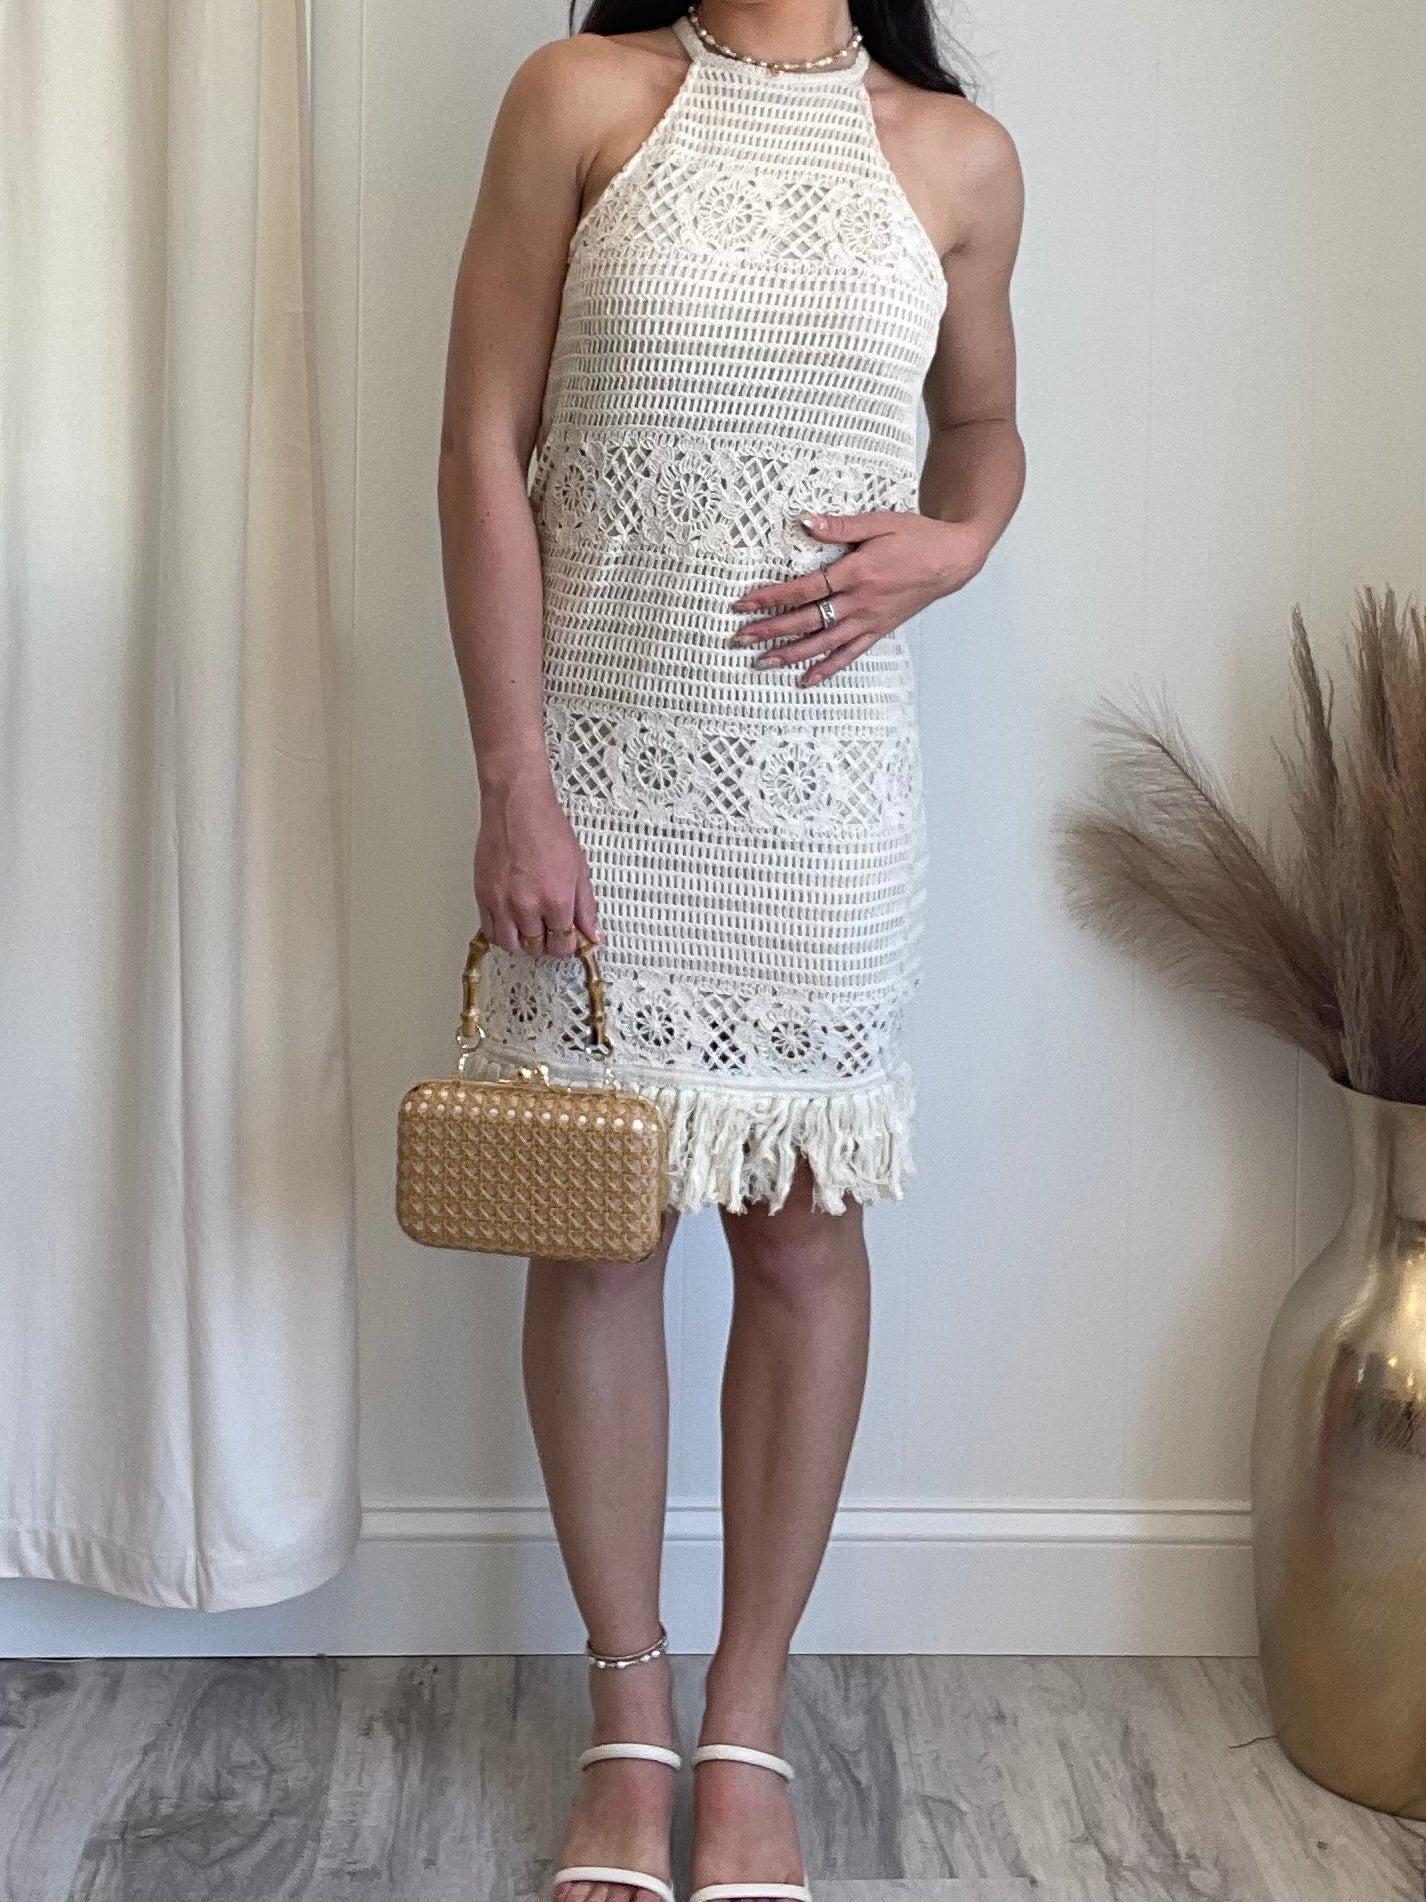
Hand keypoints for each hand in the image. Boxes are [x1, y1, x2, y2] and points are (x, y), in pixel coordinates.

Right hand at [475, 768, 602, 956]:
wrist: (517, 807)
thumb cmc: (547, 829)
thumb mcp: (579, 869)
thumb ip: (586, 907)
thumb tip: (592, 934)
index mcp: (556, 899)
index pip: (563, 945)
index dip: (569, 946)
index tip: (570, 940)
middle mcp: (527, 905)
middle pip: (537, 948)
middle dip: (548, 943)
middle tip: (551, 930)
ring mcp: (502, 902)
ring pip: (512, 945)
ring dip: (524, 942)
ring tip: (531, 927)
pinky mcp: (483, 896)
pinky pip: (490, 932)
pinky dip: (502, 934)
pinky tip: (512, 923)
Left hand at [730, 510, 986, 686]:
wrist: (951, 560)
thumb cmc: (916, 537)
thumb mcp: (879, 523)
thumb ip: (840, 527)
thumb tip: (805, 522)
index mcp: (856, 573)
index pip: (804, 589)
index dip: (771, 598)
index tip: (744, 605)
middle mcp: (859, 602)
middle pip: (806, 621)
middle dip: (769, 631)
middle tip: (739, 639)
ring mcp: (869, 621)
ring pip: (822, 644)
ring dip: (790, 655)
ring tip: (761, 663)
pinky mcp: (878, 630)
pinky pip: (848, 655)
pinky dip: (826, 669)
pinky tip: (805, 680)